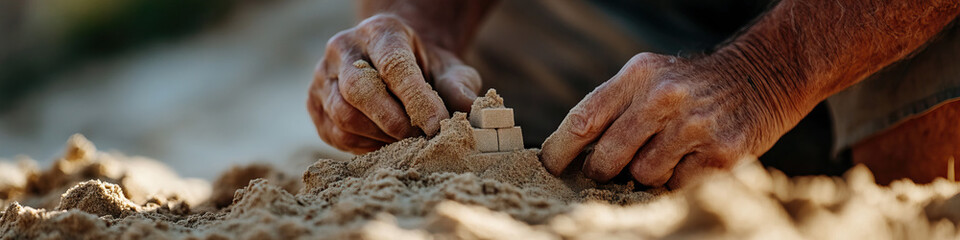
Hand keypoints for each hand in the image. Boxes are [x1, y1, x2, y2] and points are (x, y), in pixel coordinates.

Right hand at [308, 14, 481, 153]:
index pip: (393, 66)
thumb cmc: (426, 68)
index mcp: (379, 32)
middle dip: (393, 122)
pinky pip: (335, 134)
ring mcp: (323, 76)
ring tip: (406, 140)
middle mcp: (343, 48)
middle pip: (358, 90)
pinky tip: (386, 142)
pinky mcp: (314, 105)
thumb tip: (470, 111)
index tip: (437, 126)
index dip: (416, 100)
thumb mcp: (450, 69)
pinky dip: (364, 146)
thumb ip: (460, 88)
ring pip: (343, 116)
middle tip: (420, 139)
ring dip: (379, 137)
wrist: (395, 64)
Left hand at [541, 52, 800, 188]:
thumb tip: (572, 157)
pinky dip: (675, 181)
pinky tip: (689, 160)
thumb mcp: (649, 77)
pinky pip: (675, 186)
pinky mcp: (720, 154)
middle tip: (611, 170)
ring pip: (641, 175)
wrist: (762, 75)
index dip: (560, 151)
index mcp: (638, 75)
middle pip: (607, 156)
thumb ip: (612, 109)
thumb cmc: (690, 86)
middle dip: (602, 171)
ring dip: (645, 175)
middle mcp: (664, 97)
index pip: (583, 120)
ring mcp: (693, 126)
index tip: (550, 169)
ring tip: (663, 155)